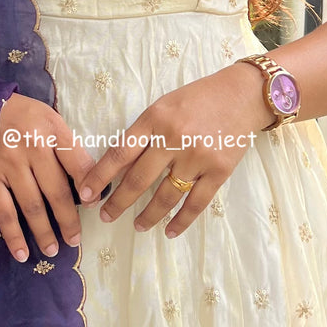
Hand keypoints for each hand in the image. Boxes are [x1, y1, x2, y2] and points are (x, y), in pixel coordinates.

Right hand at [0, 92, 95, 262]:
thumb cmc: (25, 116)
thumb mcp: (52, 121)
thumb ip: (69, 149)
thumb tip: (90, 186)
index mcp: (51, 129)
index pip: (76, 162)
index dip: (89, 185)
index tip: (97, 204)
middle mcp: (30, 147)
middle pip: (55, 190)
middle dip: (68, 219)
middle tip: (76, 239)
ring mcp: (7, 163)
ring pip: (30, 205)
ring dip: (44, 231)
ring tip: (54, 250)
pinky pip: (2, 210)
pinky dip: (12, 234)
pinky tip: (21, 252)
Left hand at [79, 63, 266, 237]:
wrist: (241, 95)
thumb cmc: (197, 99)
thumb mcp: (163, 107)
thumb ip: (144, 133)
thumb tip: (119, 169)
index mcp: (155, 118)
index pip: (120, 153)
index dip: (100, 176)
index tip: (86, 194)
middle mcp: (174, 138)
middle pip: (138, 179)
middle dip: (118, 202)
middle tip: (105, 216)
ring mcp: (197, 156)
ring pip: (165, 196)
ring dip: (148, 215)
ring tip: (137, 225)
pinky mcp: (219, 171)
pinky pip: (196, 203)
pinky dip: (181, 221)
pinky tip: (169, 231)